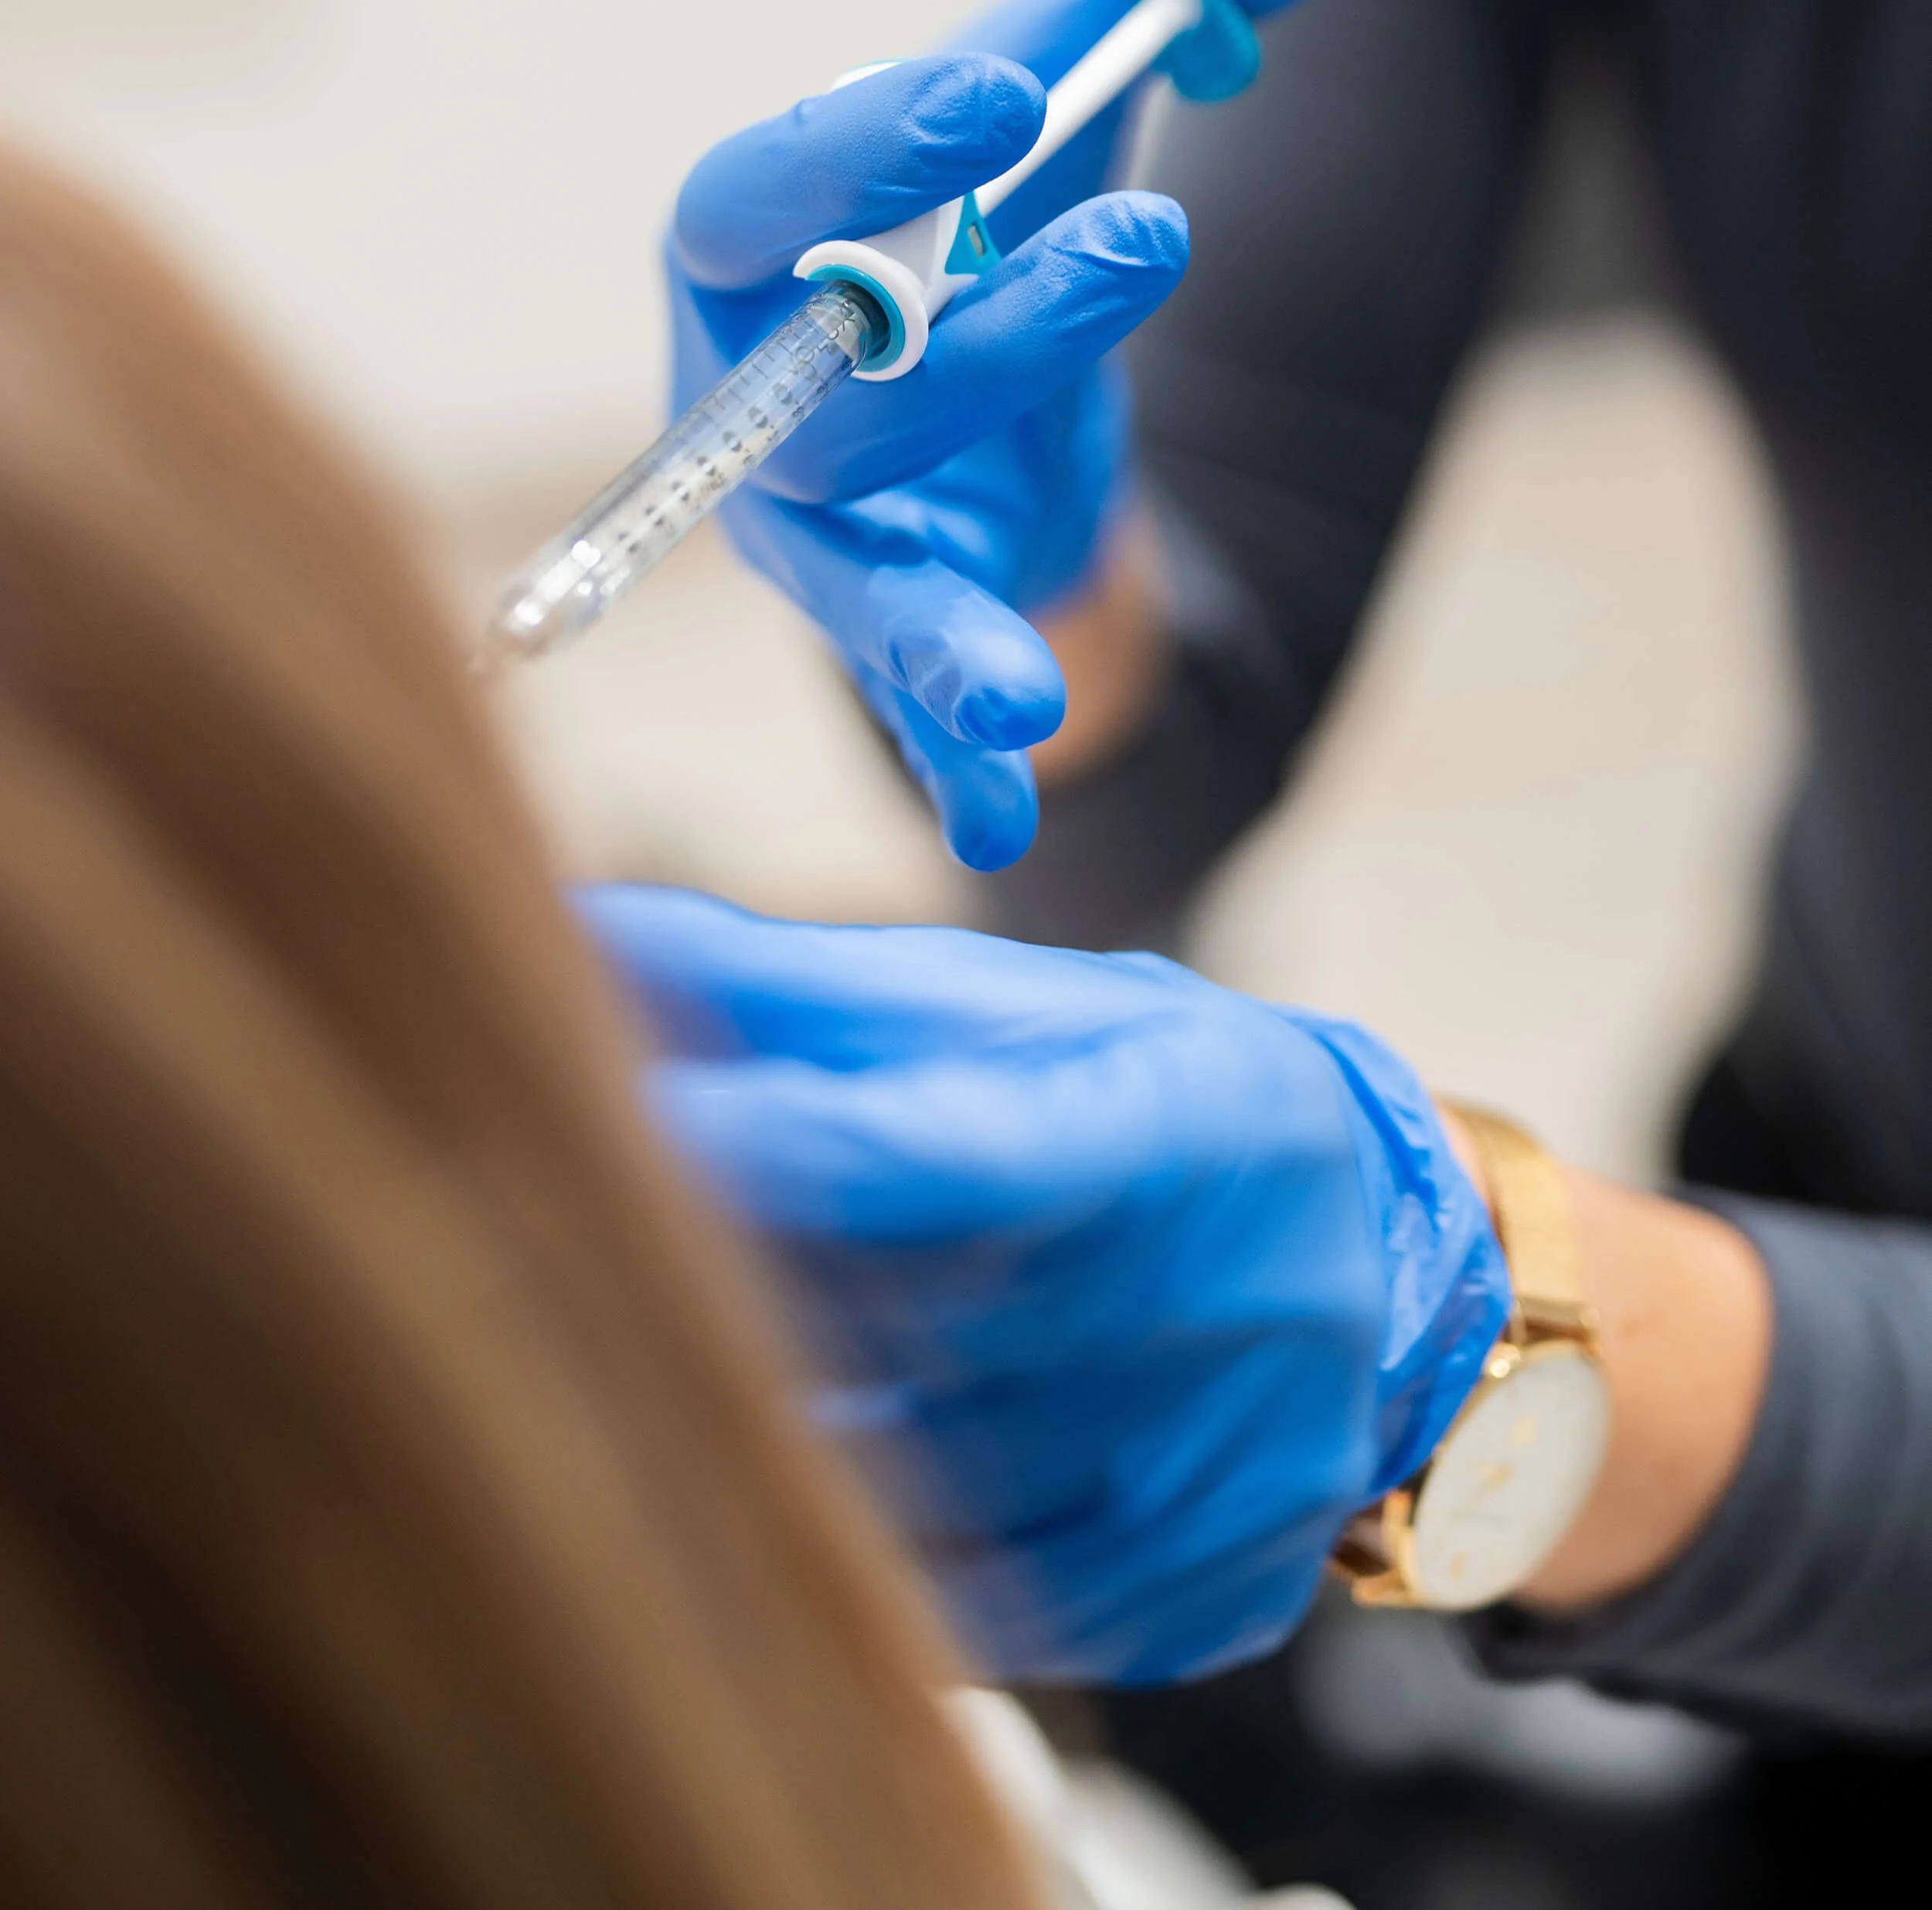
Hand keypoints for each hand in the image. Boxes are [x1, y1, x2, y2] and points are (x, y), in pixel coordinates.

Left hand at [587, 885, 1507, 1685]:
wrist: (1399, 1263)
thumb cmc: (1164, 1098)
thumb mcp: (1016, 1008)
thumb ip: (796, 993)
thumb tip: (576, 937)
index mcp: (1155, 1129)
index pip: (920, 1155)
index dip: (745, 1149)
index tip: (596, 1132)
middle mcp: (1206, 1313)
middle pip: (889, 1340)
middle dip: (728, 1298)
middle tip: (599, 1254)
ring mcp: (1211, 1483)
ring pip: (907, 1496)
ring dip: (775, 1433)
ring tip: (702, 1368)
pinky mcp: (1196, 1600)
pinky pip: (969, 1618)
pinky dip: (870, 1549)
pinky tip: (824, 1478)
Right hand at [668, 0, 1381, 870]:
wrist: (991, 412)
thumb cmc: (993, 232)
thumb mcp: (1092, 116)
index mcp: (759, 246)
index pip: (753, 190)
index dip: (859, 146)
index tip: (1016, 91)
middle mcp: (757, 397)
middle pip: (830, 388)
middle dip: (981, 328)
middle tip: (1148, 239)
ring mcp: (813, 535)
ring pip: (854, 576)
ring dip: (935, 623)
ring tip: (1027, 677)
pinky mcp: (893, 627)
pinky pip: (908, 714)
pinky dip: (956, 766)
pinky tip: (1010, 835)